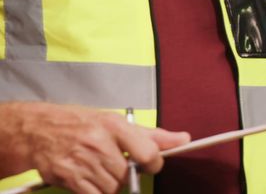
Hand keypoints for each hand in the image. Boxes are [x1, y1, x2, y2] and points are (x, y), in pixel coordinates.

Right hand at [0, 102, 189, 193]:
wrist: (37, 130)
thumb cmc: (80, 124)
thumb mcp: (116, 122)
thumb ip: (152, 135)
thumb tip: (184, 139)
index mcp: (114, 126)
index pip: (147, 152)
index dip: (154, 163)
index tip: (150, 165)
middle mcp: (98, 143)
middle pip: (127, 175)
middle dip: (126, 175)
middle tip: (116, 165)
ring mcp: (81, 161)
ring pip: (112, 188)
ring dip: (110, 185)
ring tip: (100, 170)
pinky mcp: (67, 176)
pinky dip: (95, 192)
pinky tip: (89, 179)